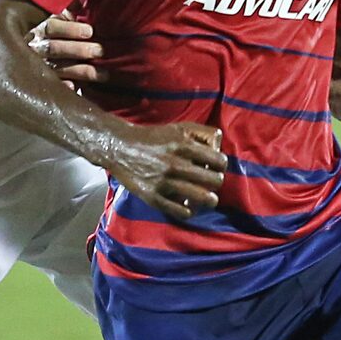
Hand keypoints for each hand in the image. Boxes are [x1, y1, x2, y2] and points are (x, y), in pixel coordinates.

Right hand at [29, 12, 104, 85]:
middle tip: (100, 51)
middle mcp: (37, 47)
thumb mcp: (57, 17)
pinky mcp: (44, 82)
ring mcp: (39, 66)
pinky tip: (76, 88)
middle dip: (78, 50)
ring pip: (58, 68)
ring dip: (81, 70)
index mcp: (41, 29)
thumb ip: (68, 8)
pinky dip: (64, 86)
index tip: (90, 32)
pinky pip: (54, 85)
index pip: (52, 27)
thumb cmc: (53, 31)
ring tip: (103, 74)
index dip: (70, 29)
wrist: (27, 54)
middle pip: (55, 48)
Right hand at [107, 121, 224, 220]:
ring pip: (203, 198)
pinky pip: (182, 212)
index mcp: (184, 145)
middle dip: (216, 182)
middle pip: (215, 181)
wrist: (120, 147)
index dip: (220, 166)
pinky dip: (189, 211)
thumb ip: (204, 133)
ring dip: (209, 200)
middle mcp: (176, 164)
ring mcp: (165, 182)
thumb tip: (220, 148)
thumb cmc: (153, 137)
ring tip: (207, 198)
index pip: (219, 161)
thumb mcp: (179, 127)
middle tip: (209, 182)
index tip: (215, 168)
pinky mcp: (153, 197)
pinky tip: (188, 206)